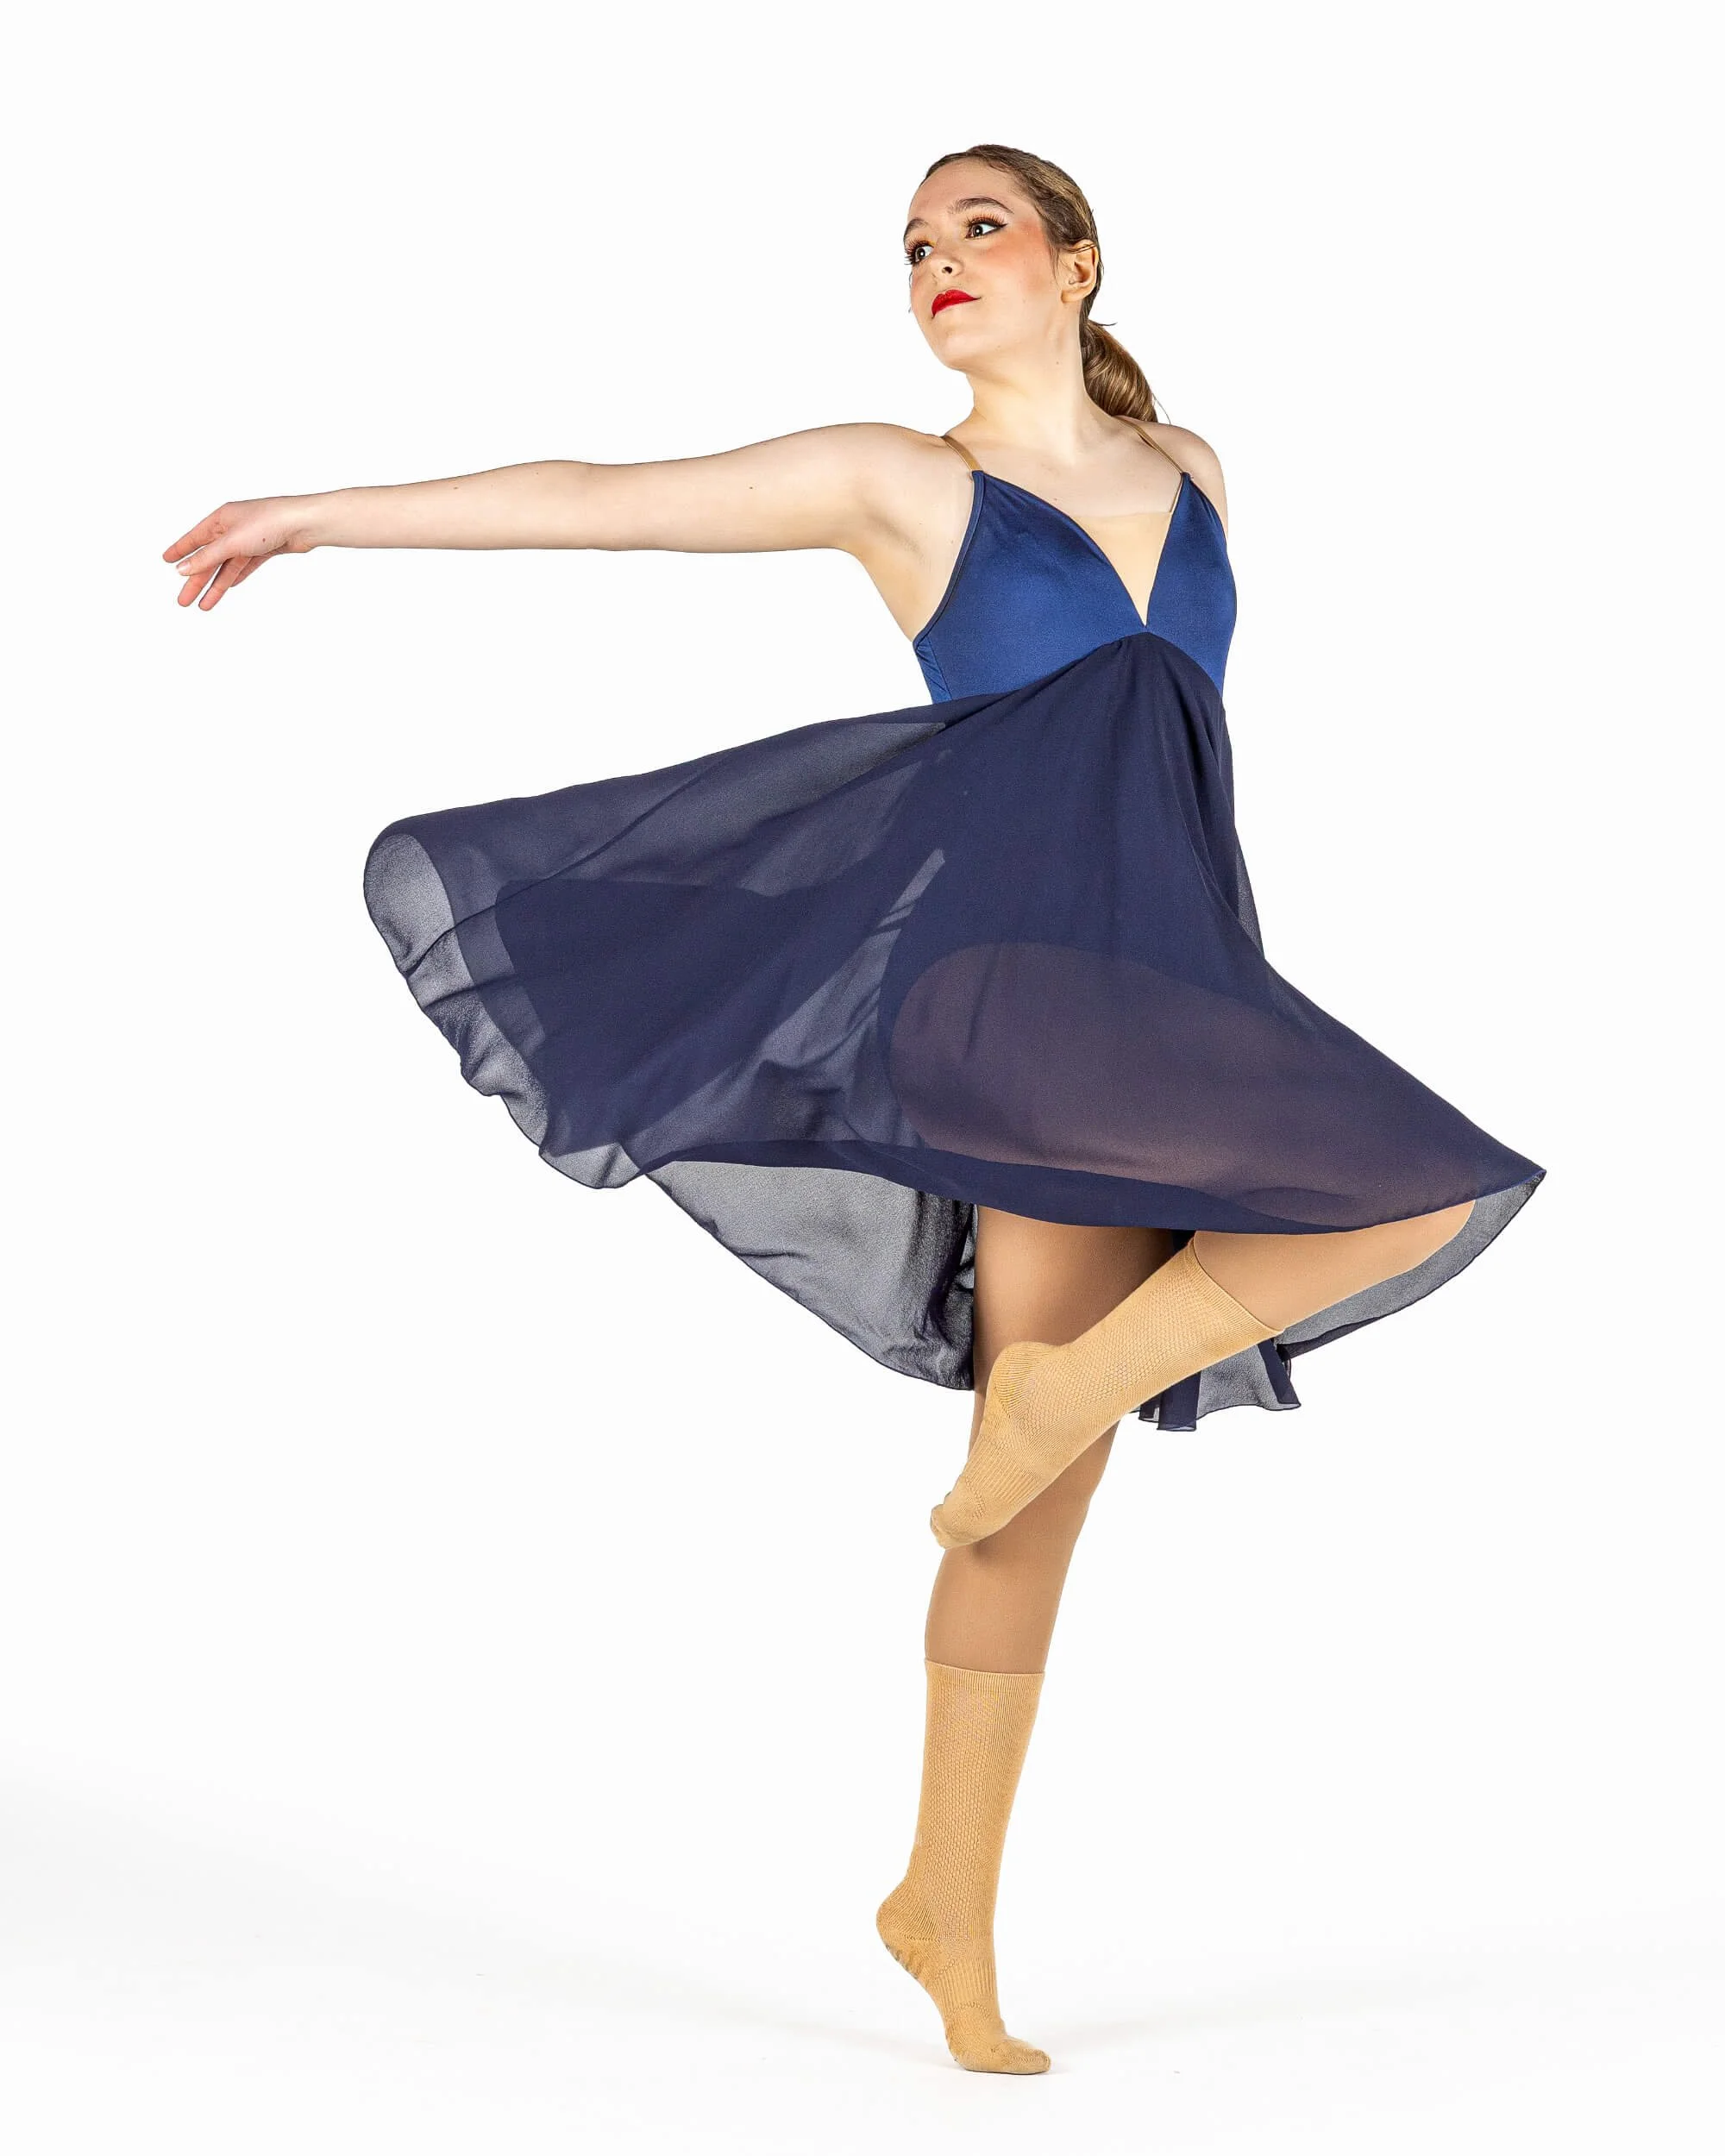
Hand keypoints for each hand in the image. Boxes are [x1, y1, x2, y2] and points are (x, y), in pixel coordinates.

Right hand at [161, 495, 322, 610]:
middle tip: (183, 600)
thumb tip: (183, 569)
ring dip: (215, 586)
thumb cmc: (269, 522)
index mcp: (221, 518)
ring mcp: (249, 539)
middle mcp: (233, 527)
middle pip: (209, 558)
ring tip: (203, 605)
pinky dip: (235, 577)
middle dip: (196, 580)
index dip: (180, 551)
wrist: (304, 524)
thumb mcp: (231, 542)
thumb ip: (207, 557)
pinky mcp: (265, 549)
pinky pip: (244, 566)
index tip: (166, 560)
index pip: (194, 538)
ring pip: (227, 566)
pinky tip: (227, 587)